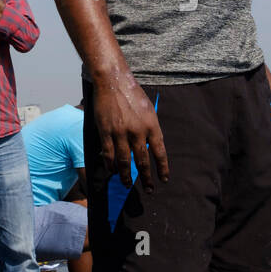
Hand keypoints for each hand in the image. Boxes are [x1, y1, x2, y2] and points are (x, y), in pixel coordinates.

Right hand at [92, 74, 168, 191]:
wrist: (113, 81)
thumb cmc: (132, 94)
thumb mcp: (149, 110)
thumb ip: (150, 128)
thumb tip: (152, 145)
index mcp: (152, 125)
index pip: (160, 152)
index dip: (162, 168)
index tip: (164, 179)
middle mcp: (138, 131)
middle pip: (142, 160)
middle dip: (146, 178)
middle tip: (149, 189)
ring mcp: (121, 132)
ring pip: (124, 161)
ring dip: (126, 175)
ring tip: (128, 185)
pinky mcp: (106, 132)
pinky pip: (108, 153)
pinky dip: (110, 165)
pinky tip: (112, 171)